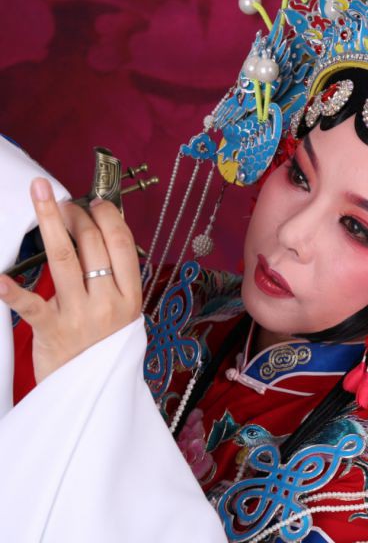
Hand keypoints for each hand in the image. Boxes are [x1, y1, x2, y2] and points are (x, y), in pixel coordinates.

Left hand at [0, 177, 141, 382]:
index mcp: (130, 296)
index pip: (122, 244)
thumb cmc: (104, 348)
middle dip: (76, 214)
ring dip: (51, 222)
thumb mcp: (124, 314)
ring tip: (42, 198)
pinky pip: (30, 305)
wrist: (90, 393)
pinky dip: (12, 290)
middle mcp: (109, 302)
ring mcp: (80, 316)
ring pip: (64, 259)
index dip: (108, 217)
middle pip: (92, 244)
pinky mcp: (51, 330)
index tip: (96, 201)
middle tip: (62, 200)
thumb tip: (99, 237)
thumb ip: (115, 281)